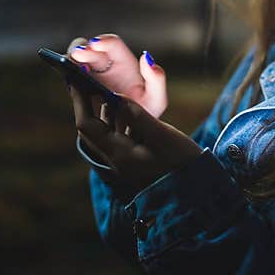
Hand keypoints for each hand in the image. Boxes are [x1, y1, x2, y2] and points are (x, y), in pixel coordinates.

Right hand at [66, 34, 166, 117]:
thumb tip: (146, 57)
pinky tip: (68, 80)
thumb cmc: (143, 112)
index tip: (96, 45)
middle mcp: (104, 65)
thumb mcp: (156, 99)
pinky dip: (65, 74)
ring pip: (74, 59)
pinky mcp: (78, 87)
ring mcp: (89, 75)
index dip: (104, 42)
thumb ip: (156, 79)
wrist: (128, 134)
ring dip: (71, 60)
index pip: (112, 44)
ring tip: (71, 67)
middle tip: (78, 55)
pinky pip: (68, 76)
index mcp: (123, 63)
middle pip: (89, 49)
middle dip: (83, 49)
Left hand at [67, 79, 202, 194]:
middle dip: (88, 103)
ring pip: (107, 131)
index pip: (87, 125)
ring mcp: (126, 161)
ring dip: (104, 110)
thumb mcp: (163, 138)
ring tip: (104, 88)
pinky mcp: (137, 161)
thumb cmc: (183, 167)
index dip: (79, 100)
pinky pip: (121, 135)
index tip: (75, 78)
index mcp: (118, 155)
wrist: (199, 195)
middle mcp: (117, 159)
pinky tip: (127, 108)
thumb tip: (116, 97)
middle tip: (85, 80)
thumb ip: (138, 116)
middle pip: (93, 128)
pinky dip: (119, 119)